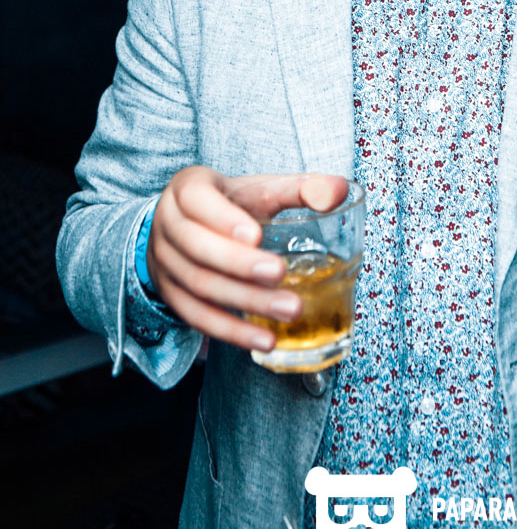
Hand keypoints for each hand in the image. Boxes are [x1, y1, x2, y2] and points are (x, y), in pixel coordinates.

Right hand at [146, 167, 349, 352]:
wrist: (187, 226)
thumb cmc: (232, 204)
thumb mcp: (259, 187)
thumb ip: (300, 188)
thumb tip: (340, 190)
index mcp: (188, 189)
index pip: (197, 200)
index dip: (223, 218)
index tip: (256, 234)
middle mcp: (168, 225)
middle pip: (198, 249)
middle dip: (240, 265)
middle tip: (280, 274)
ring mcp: (164, 263)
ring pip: (200, 286)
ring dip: (245, 302)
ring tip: (290, 310)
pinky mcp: (171, 296)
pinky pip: (197, 318)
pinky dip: (232, 332)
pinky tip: (265, 340)